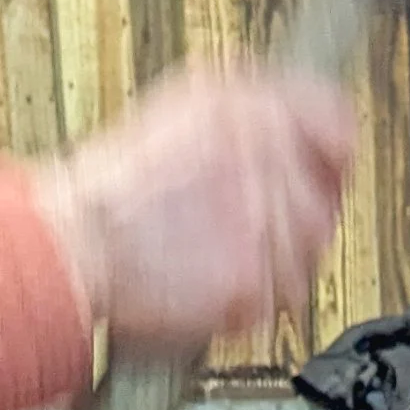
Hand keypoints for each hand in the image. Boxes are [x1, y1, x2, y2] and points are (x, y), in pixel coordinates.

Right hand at [34, 66, 354, 353]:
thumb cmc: (111, 190)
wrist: (74, 244)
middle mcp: (262, 156)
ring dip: (275, 266)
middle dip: (299, 223)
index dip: (336, 153)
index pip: (335, 122)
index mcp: (244, 108)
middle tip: (259, 234)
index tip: (332, 169)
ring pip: (309, 255)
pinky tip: (216, 286)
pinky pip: (283, 298)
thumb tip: (290, 119)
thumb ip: (243, 111)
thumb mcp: (176, 112)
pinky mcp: (254, 276)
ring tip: (225, 263)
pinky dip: (255, 301)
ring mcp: (263, 220)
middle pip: (327, 201)